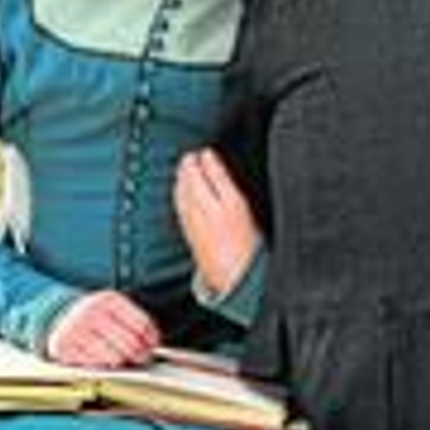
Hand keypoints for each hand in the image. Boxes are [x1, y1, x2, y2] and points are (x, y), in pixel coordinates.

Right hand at [45, 291, 159, 367]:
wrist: (60, 315)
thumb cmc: (95, 316)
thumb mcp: (114, 309)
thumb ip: (133, 321)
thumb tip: (153, 342)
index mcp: (108, 300)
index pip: (140, 324)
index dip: (150, 340)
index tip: (152, 347)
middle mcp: (91, 312)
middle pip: (129, 343)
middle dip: (139, 355)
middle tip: (140, 358)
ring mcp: (77, 329)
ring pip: (113, 357)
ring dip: (121, 362)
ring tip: (121, 359)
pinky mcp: (64, 347)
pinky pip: (94, 364)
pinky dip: (102, 365)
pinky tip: (103, 360)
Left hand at [174, 149, 261, 299]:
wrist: (237, 277)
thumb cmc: (251, 247)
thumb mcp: (249, 214)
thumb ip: (233, 193)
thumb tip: (218, 170)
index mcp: (233, 204)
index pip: (215, 174)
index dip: (208, 160)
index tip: (206, 152)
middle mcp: (212, 211)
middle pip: (195, 181)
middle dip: (190, 166)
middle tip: (190, 156)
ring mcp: (198, 222)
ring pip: (184, 193)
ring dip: (182, 178)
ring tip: (183, 168)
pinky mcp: (190, 233)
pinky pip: (180, 207)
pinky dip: (178, 194)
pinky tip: (178, 190)